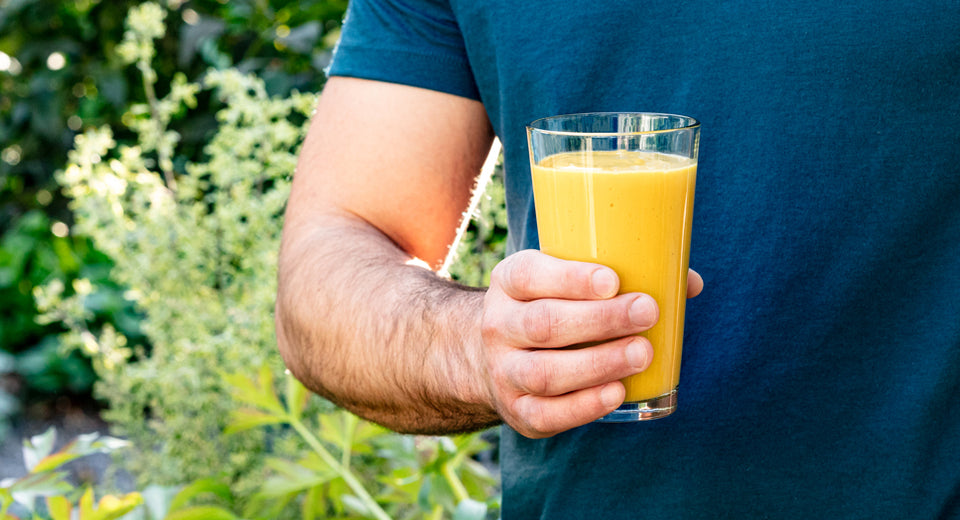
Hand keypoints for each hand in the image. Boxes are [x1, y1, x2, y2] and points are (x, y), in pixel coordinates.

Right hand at [479, 250, 701, 437]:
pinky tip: (617, 393)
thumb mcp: (562, 279)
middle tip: (647, 313)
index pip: (530, 275)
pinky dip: (584, 406)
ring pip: (545, 373)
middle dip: (600, 321)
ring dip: (599, 364)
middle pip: (544, 324)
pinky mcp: (516, 410)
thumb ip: (618, 276)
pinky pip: (547, 414)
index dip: (570, 279)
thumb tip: (689, 283)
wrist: (490, 355)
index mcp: (509, 282)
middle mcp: (498, 326)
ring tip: (642, 354)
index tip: (613, 281)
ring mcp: (503, 371)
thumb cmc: (548, 306)